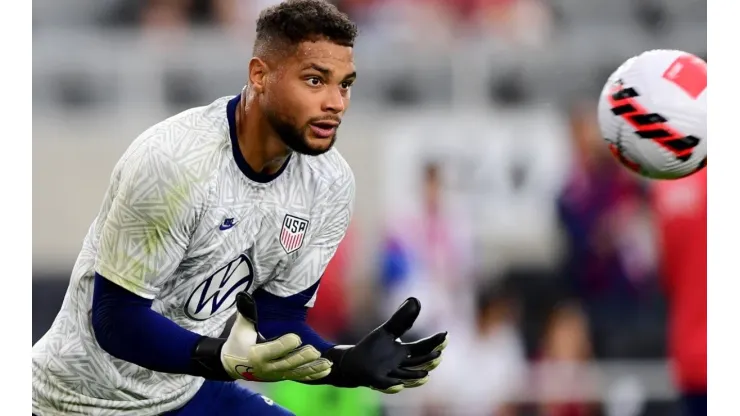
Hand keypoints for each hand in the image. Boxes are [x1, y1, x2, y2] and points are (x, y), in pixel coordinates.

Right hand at [220, 292, 331, 381]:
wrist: (232, 365)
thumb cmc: (238, 342)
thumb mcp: (240, 327)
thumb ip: (246, 312)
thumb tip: (245, 295)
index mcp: (256, 355)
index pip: (272, 350)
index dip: (284, 345)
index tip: (297, 337)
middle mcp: (267, 367)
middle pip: (287, 363)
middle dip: (301, 358)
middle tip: (315, 351)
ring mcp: (276, 374)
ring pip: (296, 372)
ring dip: (312, 368)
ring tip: (327, 363)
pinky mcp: (282, 376)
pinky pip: (300, 377)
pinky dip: (313, 374)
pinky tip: (326, 370)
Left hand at [324, 297, 447, 393]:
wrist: (353, 363)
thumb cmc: (373, 348)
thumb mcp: (387, 331)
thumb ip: (402, 319)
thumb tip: (415, 300)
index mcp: (405, 353)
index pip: (423, 347)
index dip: (434, 343)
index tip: (445, 335)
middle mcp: (401, 366)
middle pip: (417, 363)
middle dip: (428, 361)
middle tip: (438, 355)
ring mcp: (389, 375)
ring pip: (405, 377)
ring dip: (415, 377)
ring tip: (425, 375)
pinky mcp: (375, 380)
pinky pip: (384, 384)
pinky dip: (392, 386)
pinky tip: (398, 384)